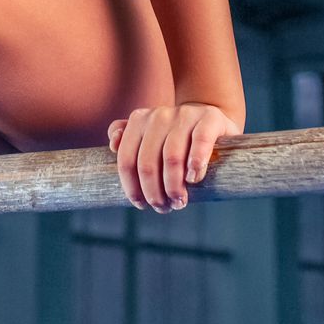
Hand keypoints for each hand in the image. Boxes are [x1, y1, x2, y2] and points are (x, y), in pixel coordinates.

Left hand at [106, 101, 239, 211]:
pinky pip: (200, 142)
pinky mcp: (210, 118)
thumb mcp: (149, 136)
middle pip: (148, 163)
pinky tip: (193, 179)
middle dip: (154, 193)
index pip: (126, 160)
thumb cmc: (175, 136)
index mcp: (139, 120)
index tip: (142, 205)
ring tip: (179, 202)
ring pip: (172, 157)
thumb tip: (113, 145)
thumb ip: (125, 138)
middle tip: (163, 208)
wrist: (211, 119)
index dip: (132, 188)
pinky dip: (196, 164)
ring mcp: (184, 115)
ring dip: (174, 187)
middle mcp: (159, 115)